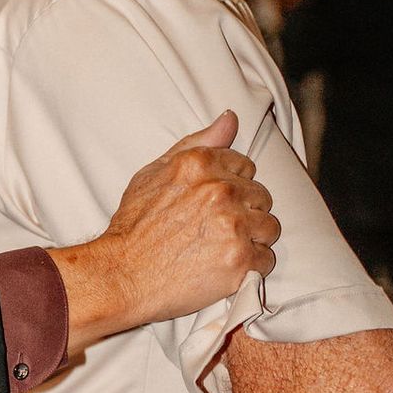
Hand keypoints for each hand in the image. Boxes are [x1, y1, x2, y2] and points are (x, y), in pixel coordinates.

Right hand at [52, 113, 277, 347]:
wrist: (123, 274)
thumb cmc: (135, 225)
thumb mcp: (155, 172)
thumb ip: (197, 143)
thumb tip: (230, 119)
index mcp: (201, 164)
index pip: (245, 167)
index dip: (232, 187)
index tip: (215, 204)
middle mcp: (221, 190)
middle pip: (261, 197)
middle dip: (245, 212)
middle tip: (217, 229)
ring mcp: (233, 225)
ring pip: (269, 227)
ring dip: (252, 239)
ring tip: (223, 249)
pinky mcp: (240, 259)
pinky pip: (266, 260)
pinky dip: (251, 268)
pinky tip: (225, 268)